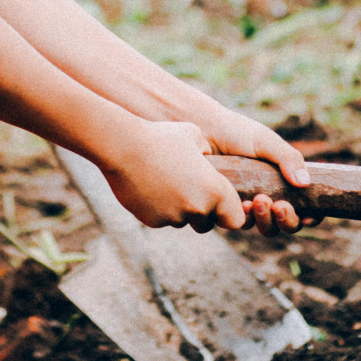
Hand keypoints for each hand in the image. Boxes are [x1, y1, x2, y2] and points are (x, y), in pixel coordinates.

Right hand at [98, 120, 246, 232]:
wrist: (125, 146)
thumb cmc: (162, 136)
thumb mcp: (194, 136)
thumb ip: (208, 153)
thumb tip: (210, 160)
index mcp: (215, 189)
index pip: (235, 220)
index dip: (229, 214)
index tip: (221, 206)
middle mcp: (198, 207)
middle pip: (205, 224)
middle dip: (200, 214)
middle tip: (188, 192)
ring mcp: (174, 217)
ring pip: (181, 221)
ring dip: (178, 210)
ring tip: (165, 183)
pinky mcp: (153, 221)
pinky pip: (161, 220)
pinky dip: (158, 209)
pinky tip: (149, 187)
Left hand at [200, 110, 314, 236]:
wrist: (201, 129)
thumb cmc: (236, 132)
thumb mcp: (266, 142)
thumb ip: (288, 158)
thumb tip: (305, 183)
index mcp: (284, 182)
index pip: (306, 207)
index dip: (312, 216)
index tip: (309, 215)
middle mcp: (270, 197)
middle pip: (288, 225)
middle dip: (288, 221)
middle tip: (280, 206)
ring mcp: (248, 206)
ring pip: (266, 228)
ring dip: (266, 220)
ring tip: (259, 200)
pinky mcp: (226, 209)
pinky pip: (240, 224)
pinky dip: (245, 218)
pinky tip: (242, 203)